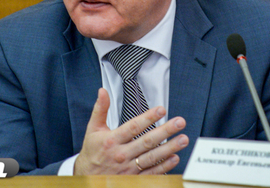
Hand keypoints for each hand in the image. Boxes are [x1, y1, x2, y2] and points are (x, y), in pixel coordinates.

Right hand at [74, 88, 188, 174]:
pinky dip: (164, 167)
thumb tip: (102, 91)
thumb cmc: (92, 152)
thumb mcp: (92, 129)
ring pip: (152, 157)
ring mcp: (128, 169)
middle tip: (179, 122)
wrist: (86, 178)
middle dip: (165, 131)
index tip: (161, 109)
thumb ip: (100, 109)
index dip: (148, 117)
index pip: (133, 127)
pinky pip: (151, 173)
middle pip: (146, 141)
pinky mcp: (134, 180)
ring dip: (169, 148)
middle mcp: (121, 155)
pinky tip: (175, 158)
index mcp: (112, 140)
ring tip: (183, 139)